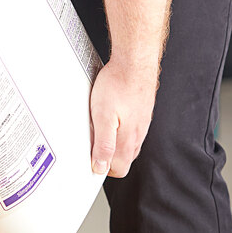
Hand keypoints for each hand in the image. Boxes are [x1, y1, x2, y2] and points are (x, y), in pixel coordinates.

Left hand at [89, 60, 157, 177]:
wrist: (134, 63)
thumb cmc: (118, 85)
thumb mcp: (103, 117)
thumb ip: (103, 144)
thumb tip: (100, 166)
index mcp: (128, 140)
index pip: (119, 169)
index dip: (103, 170)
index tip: (90, 164)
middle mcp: (138, 134)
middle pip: (123, 159)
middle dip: (108, 159)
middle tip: (90, 150)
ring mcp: (141, 123)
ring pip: (127, 144)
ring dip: (113, 145)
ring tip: (97, 135)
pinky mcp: (140, 112)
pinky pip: (130, 129)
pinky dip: (119, 131)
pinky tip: (110, 120)